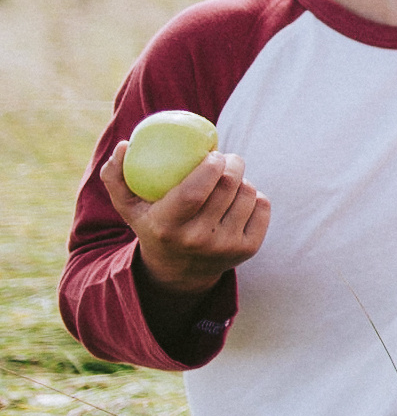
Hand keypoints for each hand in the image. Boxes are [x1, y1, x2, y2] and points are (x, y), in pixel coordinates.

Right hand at [99, 143, 269, 293]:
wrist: (180, 270)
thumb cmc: (153, 225)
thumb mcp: (128, 207)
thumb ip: (116, 176)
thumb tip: (125, 145)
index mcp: (167, 227)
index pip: (195, 191)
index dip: (211, 166)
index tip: (213, 154)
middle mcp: (198, 240)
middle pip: (228, 186)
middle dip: (232, 163)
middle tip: (226, 158)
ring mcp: (226, 246)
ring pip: (248, 193)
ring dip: (242, 179)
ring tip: (228, 181)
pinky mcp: (249, 248)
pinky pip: (262, 206)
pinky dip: (254, 195)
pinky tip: (239, 198)